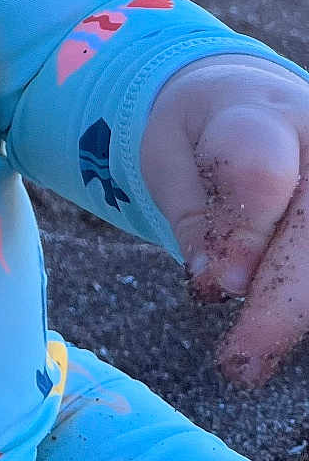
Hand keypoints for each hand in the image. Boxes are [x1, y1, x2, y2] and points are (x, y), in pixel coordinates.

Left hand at [141, 54, 308, 385]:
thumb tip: (216, 284)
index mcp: (261, 112)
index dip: (241, 236)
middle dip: (281, 301)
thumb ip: (193, 213)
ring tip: (249, 362)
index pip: (258, 174)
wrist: (251, 100)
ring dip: (294, 313)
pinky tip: (268, 336)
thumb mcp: (168, 154)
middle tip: (239, 361)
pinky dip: (301, 301)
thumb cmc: (201, 133)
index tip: (214, 288)